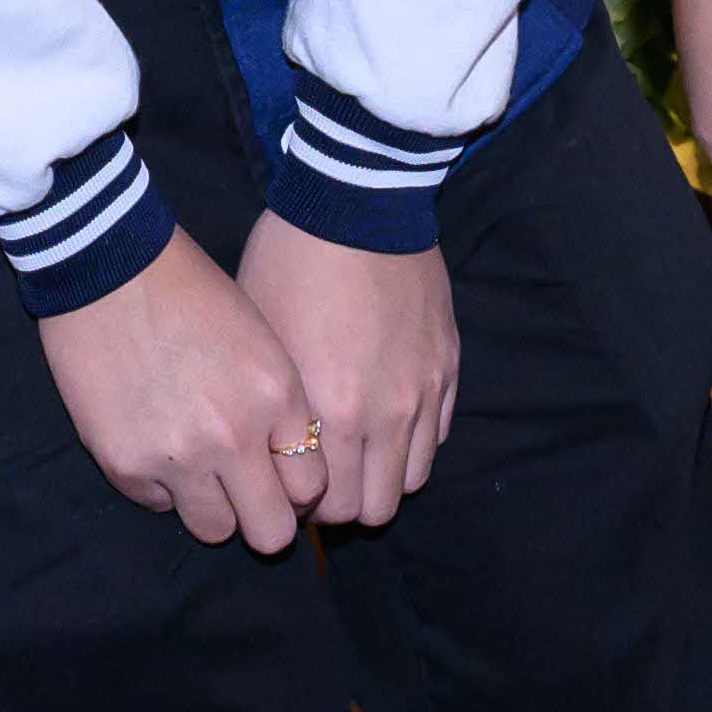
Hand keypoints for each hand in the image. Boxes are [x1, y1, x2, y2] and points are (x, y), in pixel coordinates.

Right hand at [38, 233, 320, 555]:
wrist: (107, 266)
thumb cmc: (189, 290)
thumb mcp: (260, 339)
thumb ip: (280, 407)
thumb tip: (287, 467)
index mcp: (275, 396)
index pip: (312, 487)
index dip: (297, 490)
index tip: (280, 478)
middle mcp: (233, 435)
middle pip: (272, 533)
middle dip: (265, 520)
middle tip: (247, 497)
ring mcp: (177, 455)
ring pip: (216, 531)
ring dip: (212, 508)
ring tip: (198, 470)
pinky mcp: (125, 464)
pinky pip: (159, 504)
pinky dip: (161, 484)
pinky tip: (153, 437)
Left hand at [232, 222, 459, 529]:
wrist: (356, 204)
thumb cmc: (291, 264)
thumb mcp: (264, 340)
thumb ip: (276, 411)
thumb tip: (273, 456)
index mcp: (330, 412)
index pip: (327, 505)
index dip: (305, 507)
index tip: (291, 487)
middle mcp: (383, 414)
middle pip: (375, 507)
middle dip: (346, 506)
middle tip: (324, 483)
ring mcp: (422, 392)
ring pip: (413, 480)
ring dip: (384, 479)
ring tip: (358, 457)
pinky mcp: (447, 368)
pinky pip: (437, 436)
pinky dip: (413, 442)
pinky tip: (386, 420)